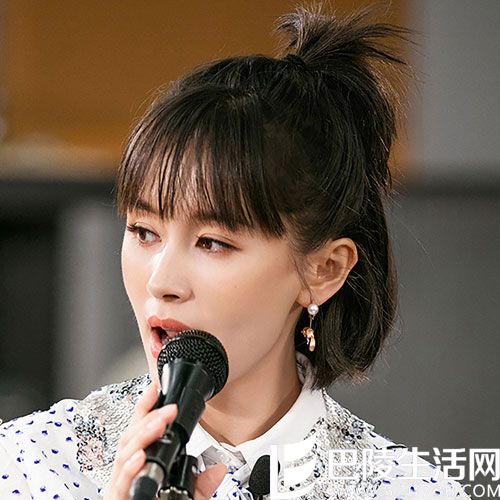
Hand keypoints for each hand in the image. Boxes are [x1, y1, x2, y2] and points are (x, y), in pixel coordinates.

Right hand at [103, 382, 226, 498]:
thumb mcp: (184, 499)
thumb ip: (198, 486)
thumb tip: (218, 470)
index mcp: (141, 467)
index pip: (140, 432)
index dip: (146, 408)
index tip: (157, 388)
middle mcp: (127, 474)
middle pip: (130, 438)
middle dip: (149, 419)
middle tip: (168, 409)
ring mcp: (121, 488)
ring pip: (124, 455)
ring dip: (143, 436)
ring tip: (159, 423)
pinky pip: (119, 484)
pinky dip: (131, 468)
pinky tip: (141, 456)